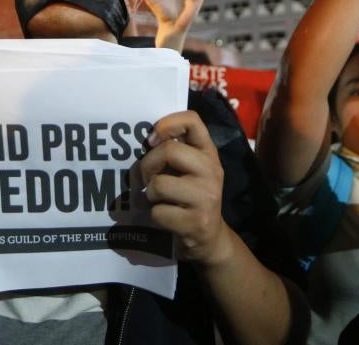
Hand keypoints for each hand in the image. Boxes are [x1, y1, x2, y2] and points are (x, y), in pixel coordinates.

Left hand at [140, 111, 230, 266]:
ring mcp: (206, 197)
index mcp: (209, 152)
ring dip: (150, 194)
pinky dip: (154, 215)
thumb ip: (176, 150)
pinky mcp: (196, 222)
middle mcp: (212, 171)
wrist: (210, 238)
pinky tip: (165, 217)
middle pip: (169, 151)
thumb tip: (147, 138)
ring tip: (158, 199)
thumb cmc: (192, 196)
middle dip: (148, 165)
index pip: (192, 120)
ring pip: (159, 184)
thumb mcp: (192, 169)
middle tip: (148, 177)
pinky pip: (158, 211)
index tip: (151, 140)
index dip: (166, 124)